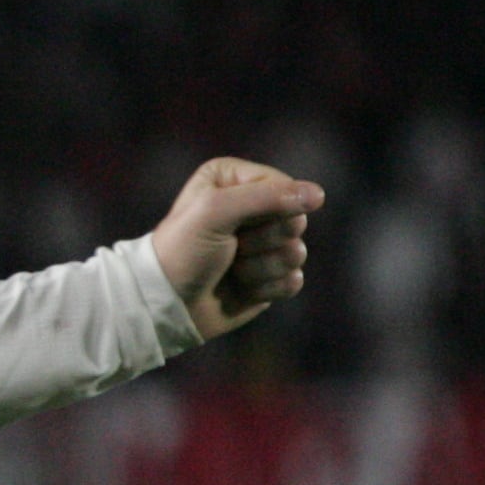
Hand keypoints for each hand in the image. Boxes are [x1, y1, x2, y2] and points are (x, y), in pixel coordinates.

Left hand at [146, 157, 321, 342]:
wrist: (166, 305)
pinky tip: (240, 289)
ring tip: (231, 269)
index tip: (232, 224)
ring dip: (261, 267)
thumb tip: (318, 195)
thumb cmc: (182, 252)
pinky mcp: (270, 276)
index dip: (268, 211)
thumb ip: (267, 197)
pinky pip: (293, 280)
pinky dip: (266, 289)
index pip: (285, 187)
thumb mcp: (215, 211)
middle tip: (230, 247)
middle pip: (296, 220)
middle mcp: (251, 206)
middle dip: (263, 240)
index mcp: (235, 179)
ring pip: (296, 253)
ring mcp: (263, 243)